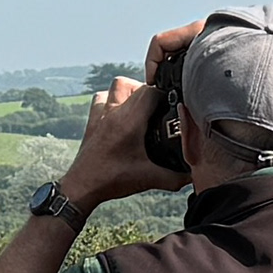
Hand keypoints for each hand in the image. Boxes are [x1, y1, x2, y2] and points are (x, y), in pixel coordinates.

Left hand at [59, 70, 165, 210]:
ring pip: (116, 86)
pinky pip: (101, 98)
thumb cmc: (111, 181)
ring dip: (130, 90)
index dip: (165, 94)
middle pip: (136, 85)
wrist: (81, 187)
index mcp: (130, 121)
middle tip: (158, 107)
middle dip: (151, 92)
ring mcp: (101, 115)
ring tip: (139, 106)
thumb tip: (191, 176)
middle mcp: (114, 113)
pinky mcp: (92, 122)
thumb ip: (174, 178)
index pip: (151, 91)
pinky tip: (119, 113)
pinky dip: (111, 99)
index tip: (172, 104)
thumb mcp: (148, 179)